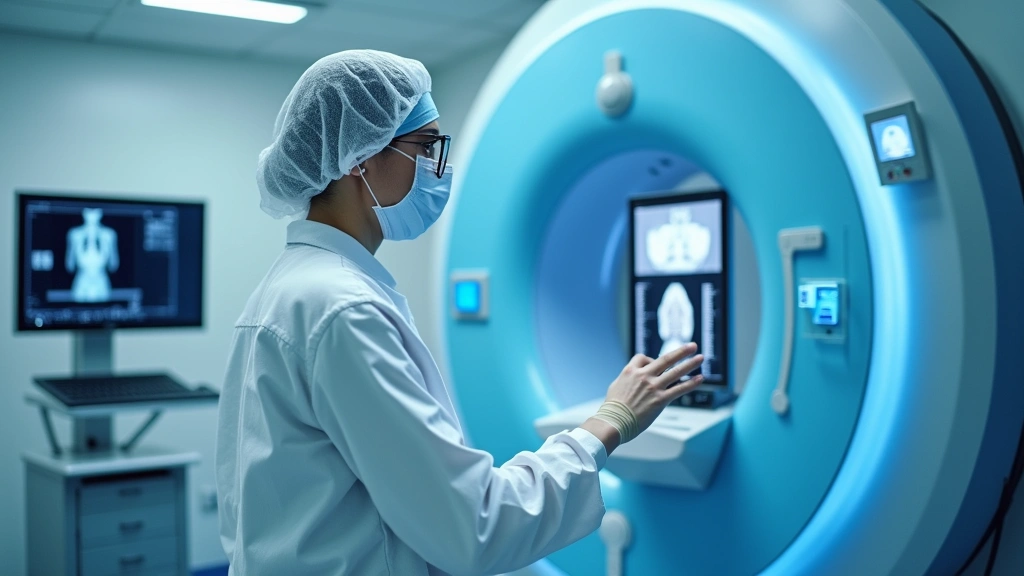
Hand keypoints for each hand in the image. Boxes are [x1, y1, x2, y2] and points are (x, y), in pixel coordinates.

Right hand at [581, 344, 703, 453]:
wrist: (614, 422)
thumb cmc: (612, 407)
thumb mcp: (616, 385)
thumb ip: (627, 378)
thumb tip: (633, 377)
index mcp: (630, 371)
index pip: (644, 358)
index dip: (650, 359)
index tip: (654, 363)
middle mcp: (643, 376)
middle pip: (666, 359)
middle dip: (681, 351)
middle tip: (692, 346)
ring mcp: (653, 387)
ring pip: (676, 371)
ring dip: (690, 363)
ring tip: (701, 357)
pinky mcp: (660, 400)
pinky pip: (679, 389)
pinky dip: (691, 383)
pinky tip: (700, 379)